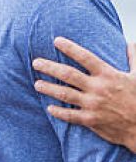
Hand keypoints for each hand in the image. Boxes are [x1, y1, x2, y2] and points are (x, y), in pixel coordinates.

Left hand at [33, 37, 135, 152]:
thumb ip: (134, 58)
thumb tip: (131, 44)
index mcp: (108, 75)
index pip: (85, 57)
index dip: (69, 48)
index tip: (56, 41)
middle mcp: (97, 88)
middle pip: (68, 74)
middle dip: (50, 67)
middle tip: (35, 63)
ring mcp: (93, 105)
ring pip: (65, 94)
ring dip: (49, 88)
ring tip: (37, 84)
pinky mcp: (91, 120)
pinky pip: (70, 115)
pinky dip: (59, 112)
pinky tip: (49, 108)